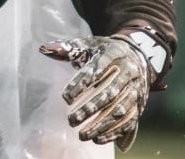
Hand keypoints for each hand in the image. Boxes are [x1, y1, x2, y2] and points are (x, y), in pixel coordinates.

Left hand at [40, 35, 152, 151]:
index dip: (80, 84)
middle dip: (90, 109)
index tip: (65, 98)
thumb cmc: (105, 51)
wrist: (138, 55)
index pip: (96, 70)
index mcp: (113, 54)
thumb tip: (44, 49)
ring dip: (101, 124)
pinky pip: (129, 120)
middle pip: (109, 93)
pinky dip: (114, 131)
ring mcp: (136, 89)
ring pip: (120, 110)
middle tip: (71, 120)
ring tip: (82, 134)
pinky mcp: (139, 103)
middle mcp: (128, 72)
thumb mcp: (88, 44)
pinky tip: (98, 139)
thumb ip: (67, 48)